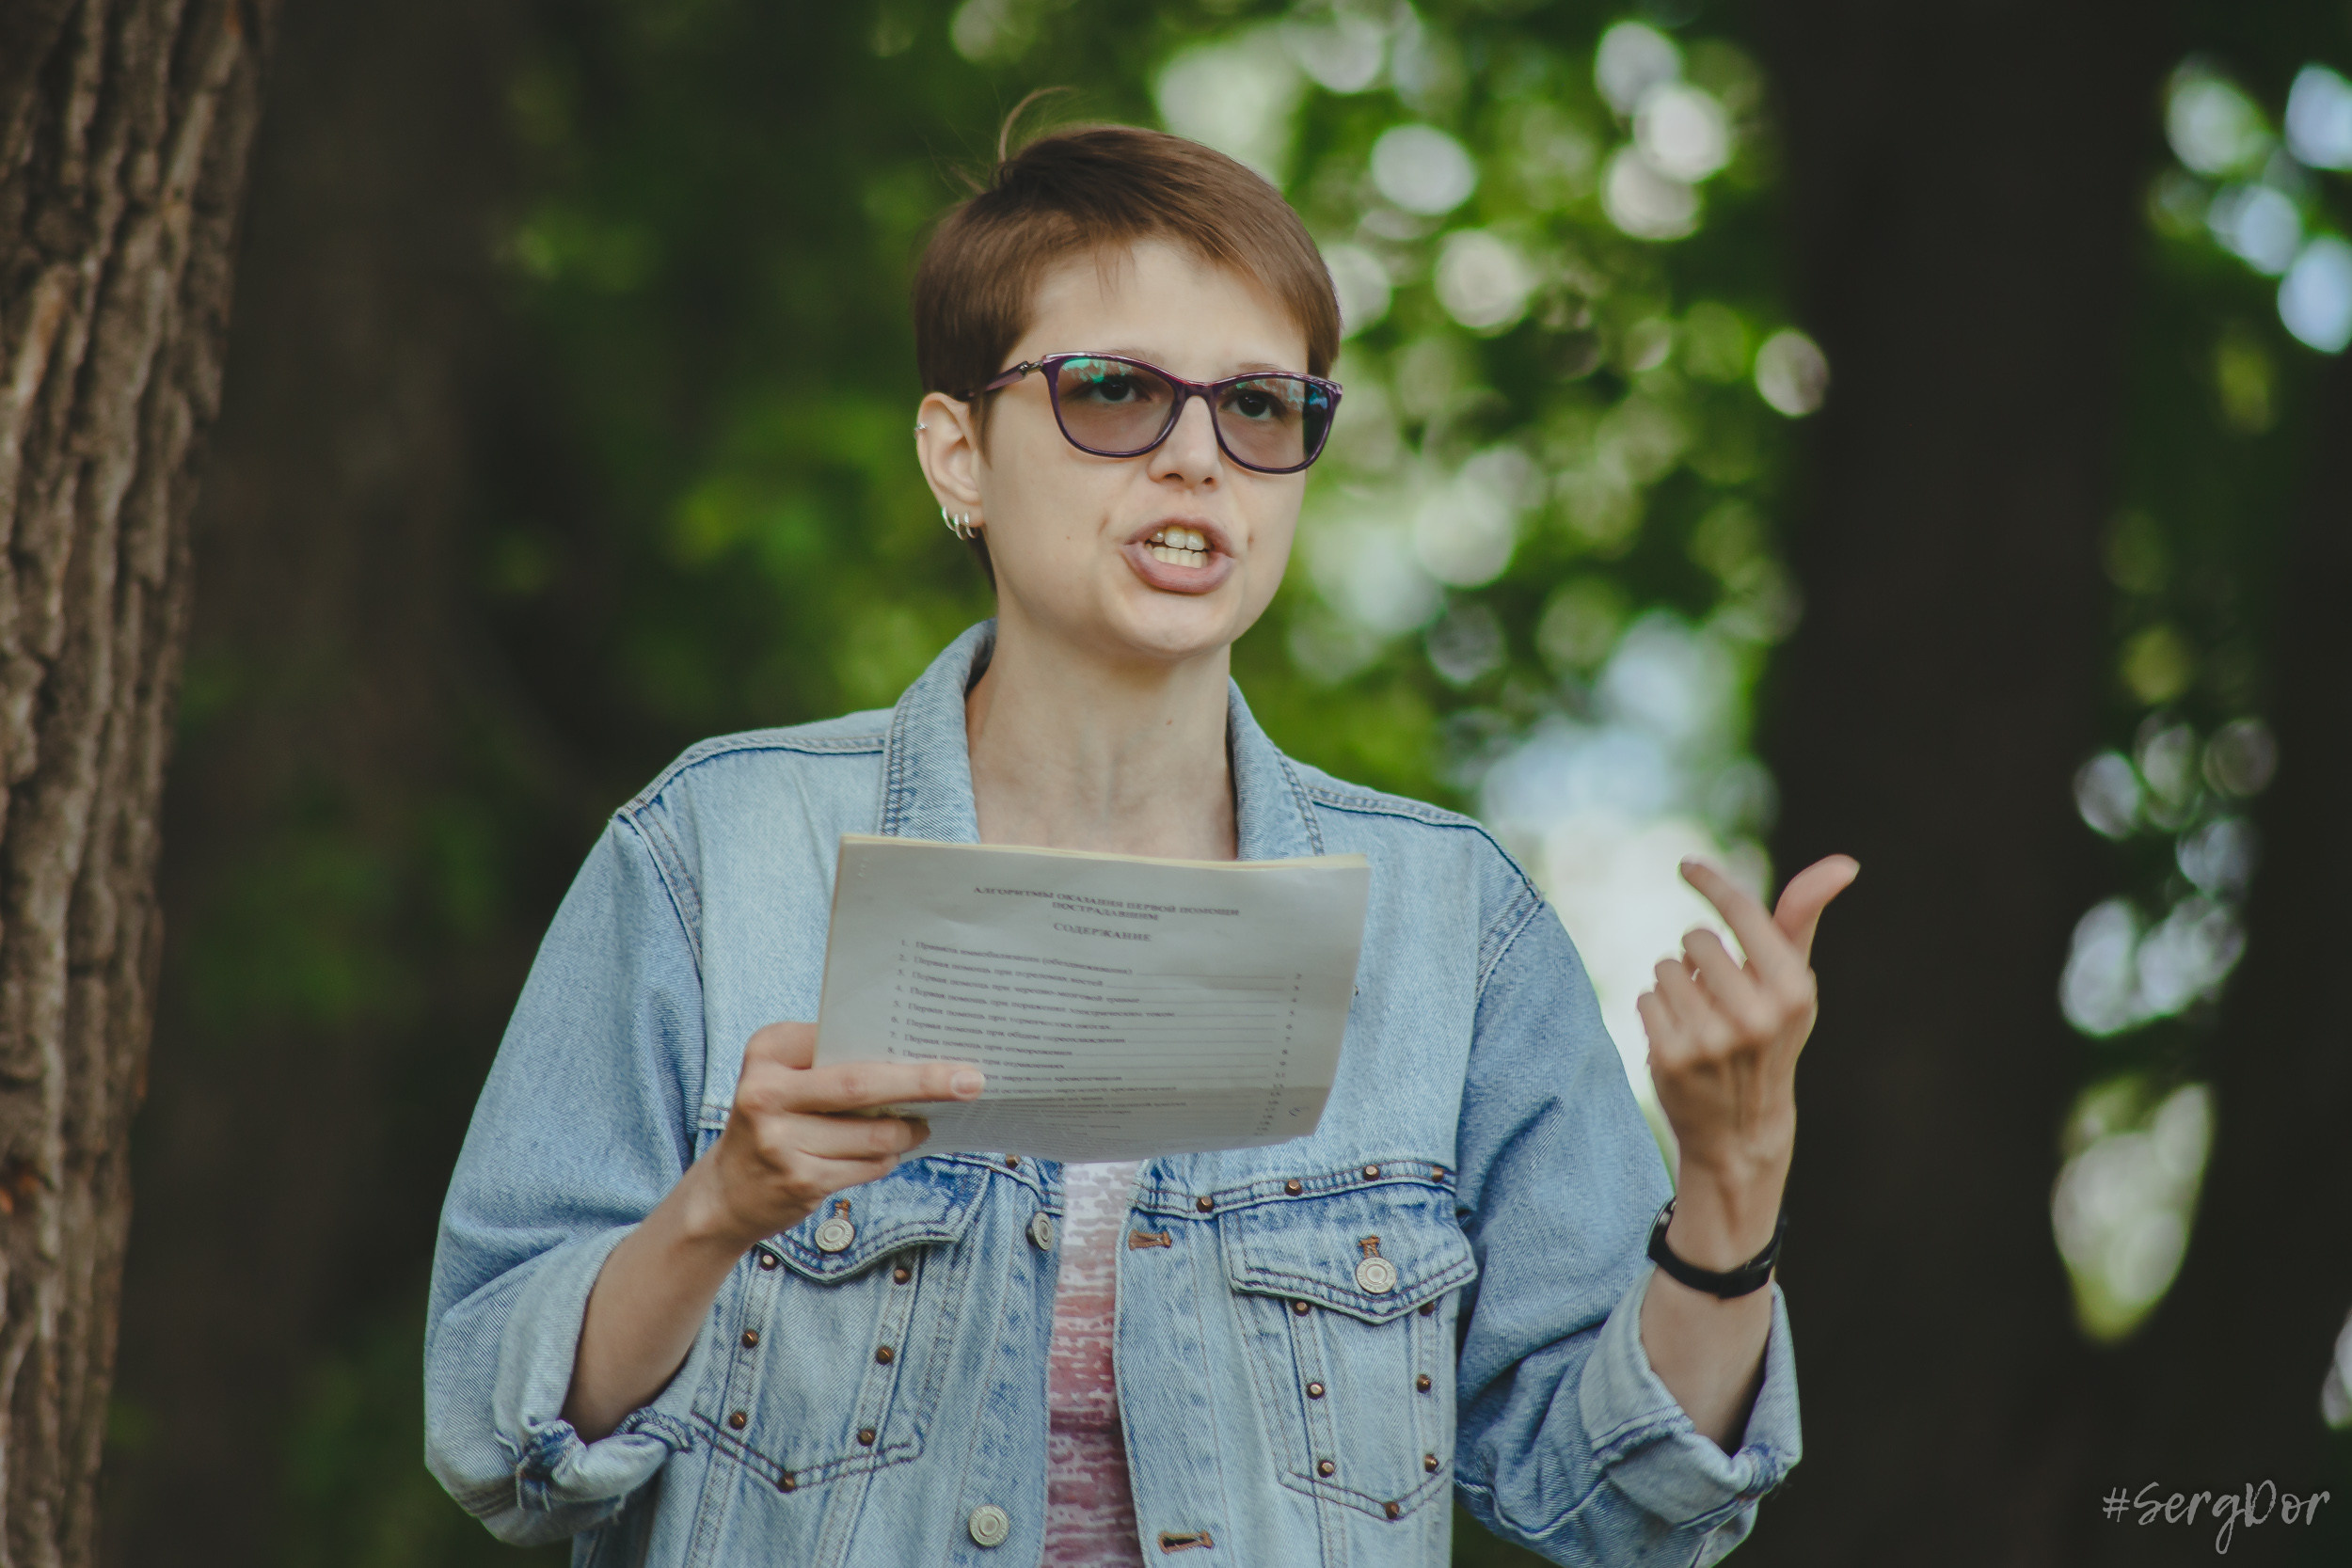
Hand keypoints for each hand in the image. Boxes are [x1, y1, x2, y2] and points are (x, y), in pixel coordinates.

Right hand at [685, 1022, 983, 1250]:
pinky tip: (885, 1154)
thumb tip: (919, 1058)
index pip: (843, 1039)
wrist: (727, 1192)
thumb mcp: (786, 1077)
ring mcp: (780, 1141)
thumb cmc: (776, 1120)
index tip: (946, 1040)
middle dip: (925, 1082)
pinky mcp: (799, 1181)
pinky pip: (869, 1166)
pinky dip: (887, 1159)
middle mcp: (766, 1093)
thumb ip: (835, 1063)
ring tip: (918, 1126)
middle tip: (972, 1081)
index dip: (898, 1044)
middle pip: (863, 1084)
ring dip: (908, 1132)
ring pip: (874, 1134)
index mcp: (768, 1051)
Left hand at [1638, 855, 1856, 1209]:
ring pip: (1665, 967)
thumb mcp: (1793, 981)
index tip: (1687, 865)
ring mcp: (1712, 1039)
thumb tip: (1844, 862)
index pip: (1742, 911)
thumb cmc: (1770, 1035)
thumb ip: (1803, 917)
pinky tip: (1679, 1038)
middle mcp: (1757, 1015)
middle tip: (1718, 995)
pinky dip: (1655, 1011)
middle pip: (1695, 938)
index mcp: (1793, 989)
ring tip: (1700, 1018)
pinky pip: (1645, 997)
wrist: (1741, 1127)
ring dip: (1675, 986)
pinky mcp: (1672, 1057)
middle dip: (1699, 958)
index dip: (1711, 881)